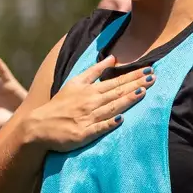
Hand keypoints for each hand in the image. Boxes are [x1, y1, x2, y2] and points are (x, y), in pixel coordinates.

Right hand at [25, 56, 153, 152]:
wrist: (40, 126)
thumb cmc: (59, 104)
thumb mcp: (75, 82)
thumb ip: (94, 71)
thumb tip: (112, 59)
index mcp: (90, 90)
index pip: (116, 82)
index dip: (133, 76)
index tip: (149, 69)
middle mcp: (91, 102)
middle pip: (117, 92)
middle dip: (136, 84)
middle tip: (153, 77)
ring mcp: (88, 118)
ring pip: (111, 107)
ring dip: (127, 99)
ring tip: (143, 92)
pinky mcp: (83, 133)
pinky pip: (98, 128)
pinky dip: (109, 123)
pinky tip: (121, 119)